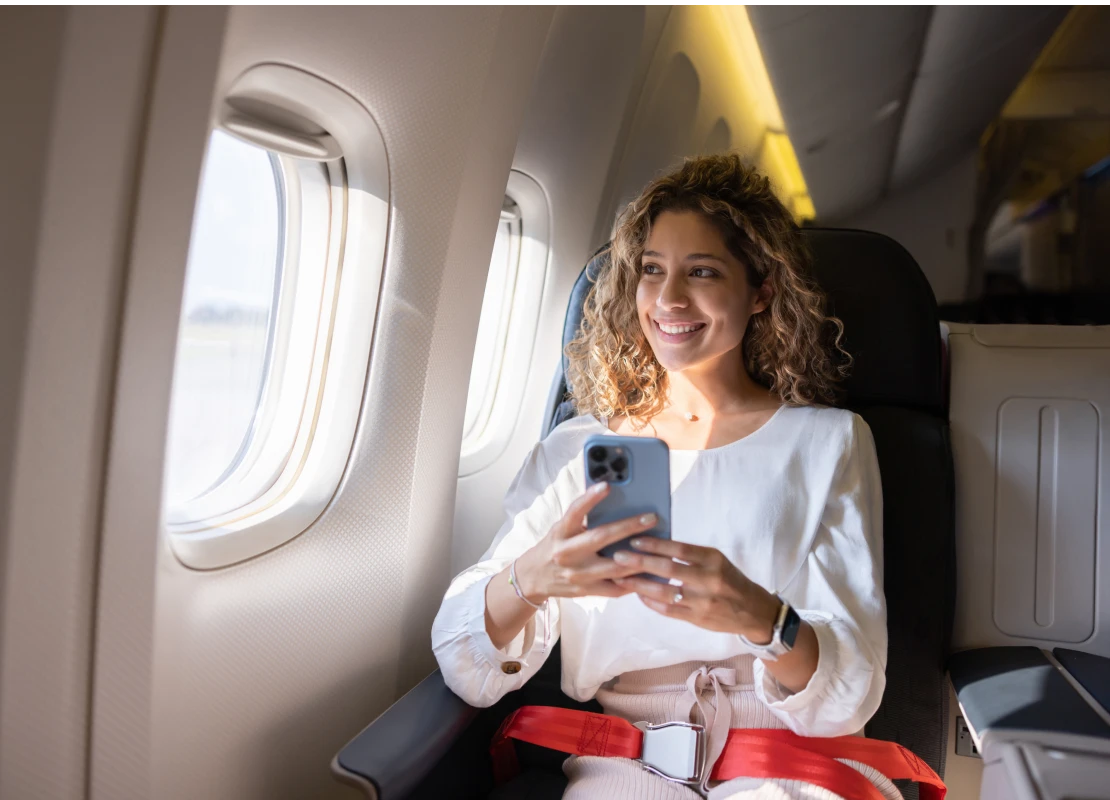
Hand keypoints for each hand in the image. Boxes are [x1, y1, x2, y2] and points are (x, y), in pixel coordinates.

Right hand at [514, 483, 659, 602]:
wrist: (533, 577)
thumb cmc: (554, 546)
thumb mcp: (562, 529)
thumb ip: (582, 519)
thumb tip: (616, 503)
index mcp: (561, 532)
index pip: (574, 512)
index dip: (590, 498)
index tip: (607, 485)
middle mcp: (567, 552)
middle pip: (601, 538)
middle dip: (629, 527)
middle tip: (651, 517)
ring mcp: (577, 574)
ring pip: (614, 567)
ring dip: (639, 557)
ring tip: (659, 547)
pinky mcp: (585, 591)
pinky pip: (615, 588)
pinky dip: (634, 581)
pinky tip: (649, 572)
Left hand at [613, 538, 781, 642]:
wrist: (754, 611)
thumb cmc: (731, 580)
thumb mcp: (717, 561)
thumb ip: (691, 555)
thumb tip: (656, 546)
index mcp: (713, 559)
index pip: (678, 548)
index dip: (654, 544)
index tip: (634, 540)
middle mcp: (709, 579)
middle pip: (667, 568)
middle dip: (639, 562)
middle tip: (617, 557)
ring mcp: (702, 601)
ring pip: (664, 591)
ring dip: (639, 584)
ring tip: (620, 578)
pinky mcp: (698, 619)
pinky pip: (669, 610)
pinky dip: (651, 602)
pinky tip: (638, 594)